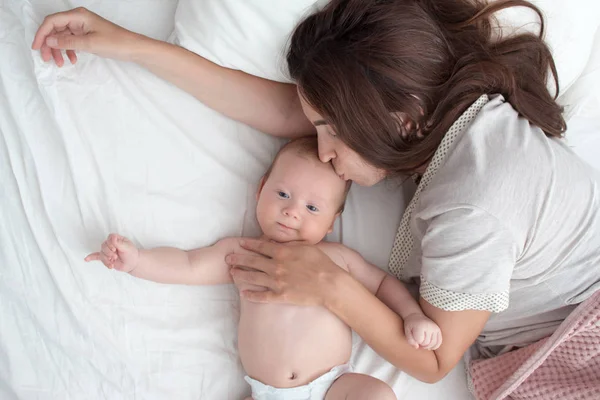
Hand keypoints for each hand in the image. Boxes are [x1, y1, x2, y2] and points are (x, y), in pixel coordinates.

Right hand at [31, 7, 142, 66]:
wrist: (134, 48)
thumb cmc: (116, 43)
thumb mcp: (90, 43)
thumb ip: (68, 42)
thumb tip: (49, 41)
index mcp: (78, 15)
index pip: (52, 21)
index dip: (42, 34)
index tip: (37, 47)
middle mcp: (78, 19)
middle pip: (55, 29)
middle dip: (49, 44)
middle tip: (48, 59)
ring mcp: (83, 27)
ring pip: (63, 37)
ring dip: (59, 50)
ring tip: (61, 64)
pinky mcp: (87, 36)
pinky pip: (72, 42)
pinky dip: (69, 50)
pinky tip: (72, 60)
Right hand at [85, 233, 139, 272]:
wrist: (132, 263)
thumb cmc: (131, 253)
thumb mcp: (127, 247)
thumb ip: (119, 243)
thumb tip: (112, 237)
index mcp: (117, 239)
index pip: (109, 238)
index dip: (110, 243)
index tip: (115, 249)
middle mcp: (111, 244)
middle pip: (103, 246)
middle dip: (108, 253)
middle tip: (115, 257)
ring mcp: (107, 251)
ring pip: (101, 254)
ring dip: (106, 259)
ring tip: (112, 263)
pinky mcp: (105, 258)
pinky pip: (96, 256)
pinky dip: (91, 257)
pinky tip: (86, 259)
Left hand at [226, 239, 343, 305]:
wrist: (329, 284)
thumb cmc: (322, 264)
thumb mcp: (307, 248)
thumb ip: (291, 245)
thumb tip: (281, 242)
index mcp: (283, 253)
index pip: (261, 247)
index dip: (249, 245)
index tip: (240, 243)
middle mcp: (276, 266)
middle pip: (253, 261)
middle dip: (239, 259)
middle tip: (228, 258)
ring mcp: (277, 282)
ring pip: (253, 277)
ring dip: (241, 275)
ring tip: (232, 273)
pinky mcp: (280, 296)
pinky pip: (262, 296)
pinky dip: (252, 295)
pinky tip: (243, 293)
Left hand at [404, 313, 442, 349]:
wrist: (416, 316)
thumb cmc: (410, 325)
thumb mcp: (406, 331)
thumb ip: (410, 340)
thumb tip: (417, 347)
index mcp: (421, 326)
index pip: (420, 341)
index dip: (416, 342)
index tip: (413, 339)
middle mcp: (429, 326)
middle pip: (427, 343)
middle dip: (421, 345)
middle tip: (417, 343)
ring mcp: (435, 328)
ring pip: (433, 343)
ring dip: (427, 347)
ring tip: (422, 345)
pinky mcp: (438, 330)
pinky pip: (439, 342)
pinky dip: (435, 346)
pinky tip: (430, 347)